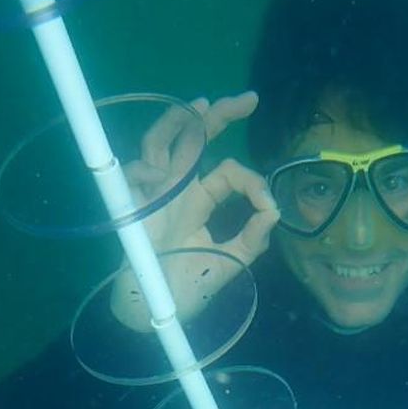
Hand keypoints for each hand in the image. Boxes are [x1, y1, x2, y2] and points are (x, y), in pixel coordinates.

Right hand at [110, 91, 279, 331]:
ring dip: (178, 122)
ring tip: (202, 103)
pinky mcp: (132, 207)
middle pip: (195, 140)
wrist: (156, 309)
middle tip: (247, 99)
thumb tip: (275, 210)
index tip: (268, 204)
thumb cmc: (191, 285)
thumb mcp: (232, 262)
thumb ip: (254, 237)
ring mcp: (154, 194)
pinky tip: (160, 177)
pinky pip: (135, 177)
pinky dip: (147, 170)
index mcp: (201, 198)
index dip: (251, 180)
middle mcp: (179, 189)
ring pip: (162, 145)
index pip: (228, 171)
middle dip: (218, 116)